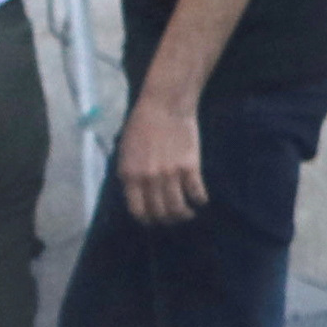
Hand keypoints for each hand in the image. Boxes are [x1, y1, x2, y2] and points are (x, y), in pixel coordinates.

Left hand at [116, 94, 208, 227]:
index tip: (153, 220)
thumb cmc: (142, 125)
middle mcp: (149, 179)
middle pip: (159, 213)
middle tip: (173, 217)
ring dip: (184, 215)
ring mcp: (170, 174)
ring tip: (188, 212)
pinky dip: (200, 200)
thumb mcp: (126, 152)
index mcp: (130, 175)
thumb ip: (130, 174)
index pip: (137, 211)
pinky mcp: (189, 167)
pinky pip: (196, 193)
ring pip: (178, 208)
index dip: (146, 220)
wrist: (164, 105)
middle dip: (167, 219)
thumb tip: (137, 195)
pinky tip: (200, 199)